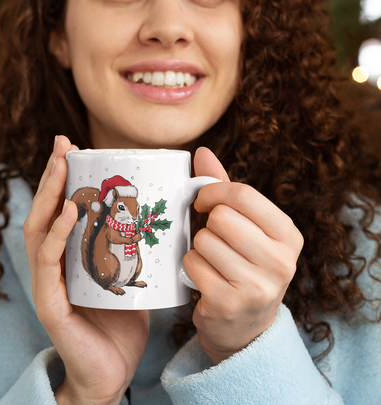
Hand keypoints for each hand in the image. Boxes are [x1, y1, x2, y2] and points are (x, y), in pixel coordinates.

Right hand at [23, 136, 148, 404]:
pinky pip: (48, 263)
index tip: (73, 146)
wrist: (113, 372)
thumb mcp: (131, 274)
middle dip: (52, 174)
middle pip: (45, 211)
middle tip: (62, 143)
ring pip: (39, 230)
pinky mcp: (50, 304)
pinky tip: (68, 212)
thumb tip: (162, 211)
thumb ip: (135, 245)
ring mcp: (48, 283)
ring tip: (62, 166)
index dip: (63, 177)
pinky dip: (56, 234)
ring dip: (49, 195)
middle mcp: (54, 264)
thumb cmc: (123, 321)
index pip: (60, 209)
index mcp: (70, 255)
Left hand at [183, 148, 303, 364]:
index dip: (213, 191)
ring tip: (212, 261)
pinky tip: (205, 278)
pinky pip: (192, 264)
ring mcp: (257, 286)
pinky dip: (190, 267)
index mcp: (288, 235)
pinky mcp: (229, 303)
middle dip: (207, 225)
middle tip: (213, 238)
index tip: (203, 202)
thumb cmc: (242, 264)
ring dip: (198, 247)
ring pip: (203, 240)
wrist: (245, 327)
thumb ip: (225, 188)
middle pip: (221, 217)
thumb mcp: (244, 226)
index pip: (244, 194)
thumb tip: (202, 151)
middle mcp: (280, 262)